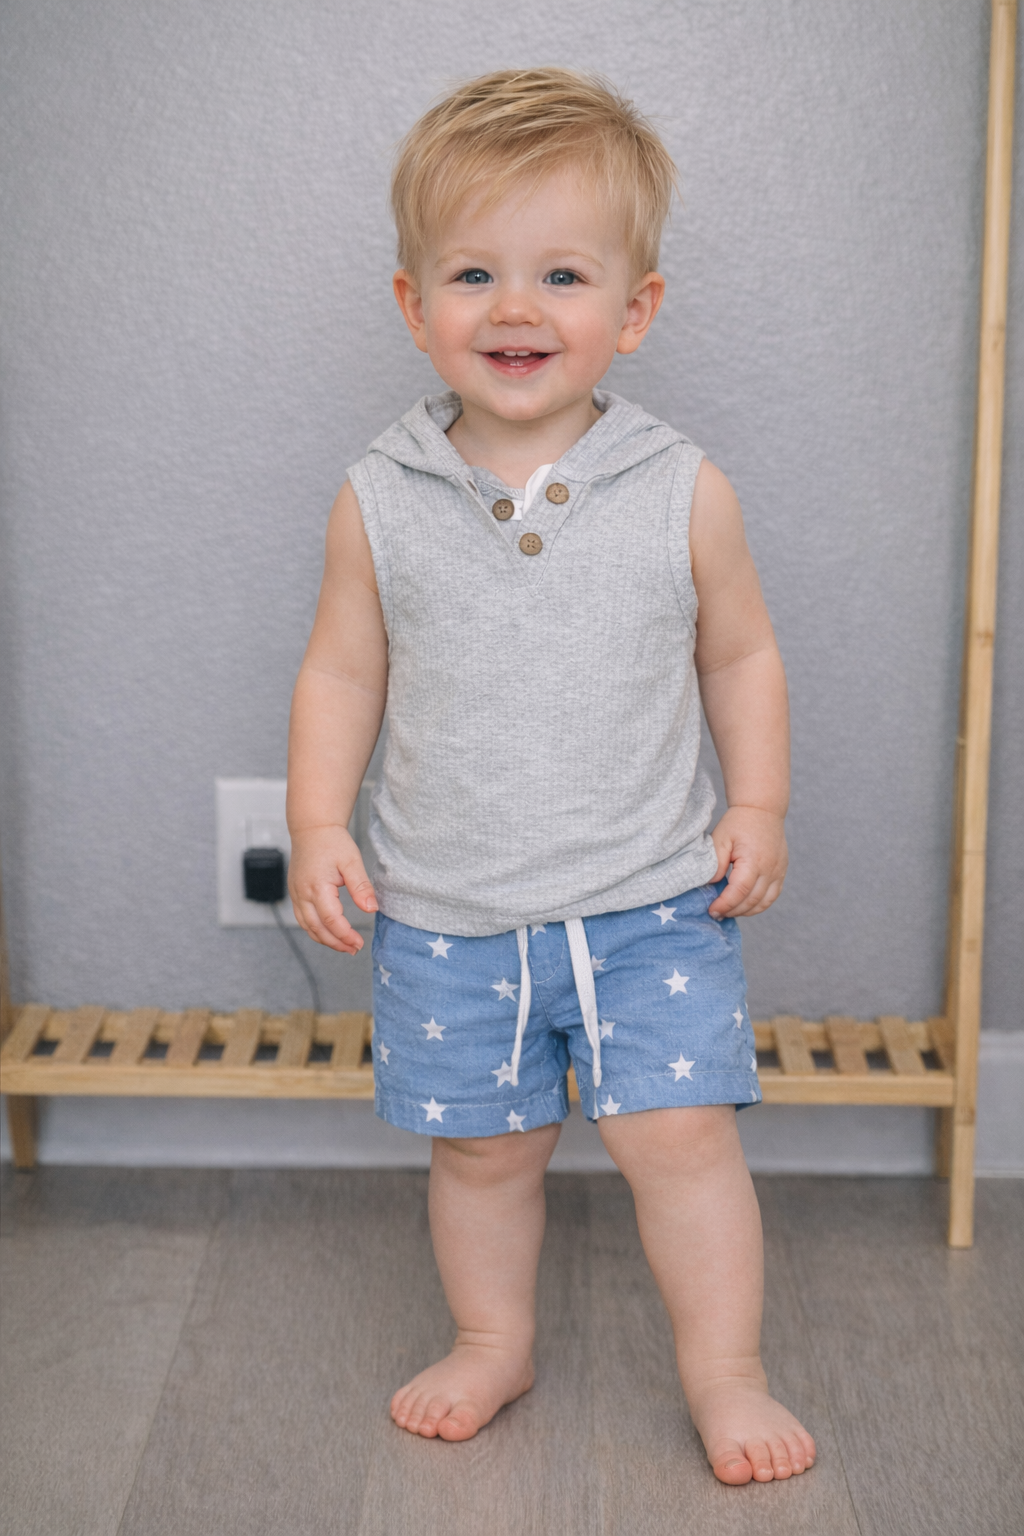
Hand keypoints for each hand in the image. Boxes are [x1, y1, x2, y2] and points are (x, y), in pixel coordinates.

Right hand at [287, 824, 377, 953]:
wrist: (312, 828)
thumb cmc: (333, 842)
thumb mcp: (352, 861)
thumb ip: (361, 886)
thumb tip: (371, 909)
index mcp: (317, 886)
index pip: (331, 920)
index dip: (345, 935)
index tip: (359, 943)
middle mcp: (302, 893)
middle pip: (317, 928)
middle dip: (336, 943)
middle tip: (354, 949)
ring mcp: (296, 894)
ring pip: (307, 927)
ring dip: (325, 939)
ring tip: (344, 947)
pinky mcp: (295, 893)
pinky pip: (302, 919)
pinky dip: (315, 930)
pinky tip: (329, 934)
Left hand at [708, 807, 787, 918]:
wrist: (762, 810)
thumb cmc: (738, 823)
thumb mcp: (720, 838)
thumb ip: (716, 863)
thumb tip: (712, 885)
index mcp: (753, 860)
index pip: (739, 891)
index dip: (724, 904)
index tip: (712, 910)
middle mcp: (770, 869)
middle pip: (751, 901)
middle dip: (732, 911)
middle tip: (716, 914)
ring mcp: (779, 872)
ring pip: (764, 903)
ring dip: (745, 912)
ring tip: (728, 911)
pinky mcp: (782, 872)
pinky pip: (772, 896)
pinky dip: (758, 905)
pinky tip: (744, 905)